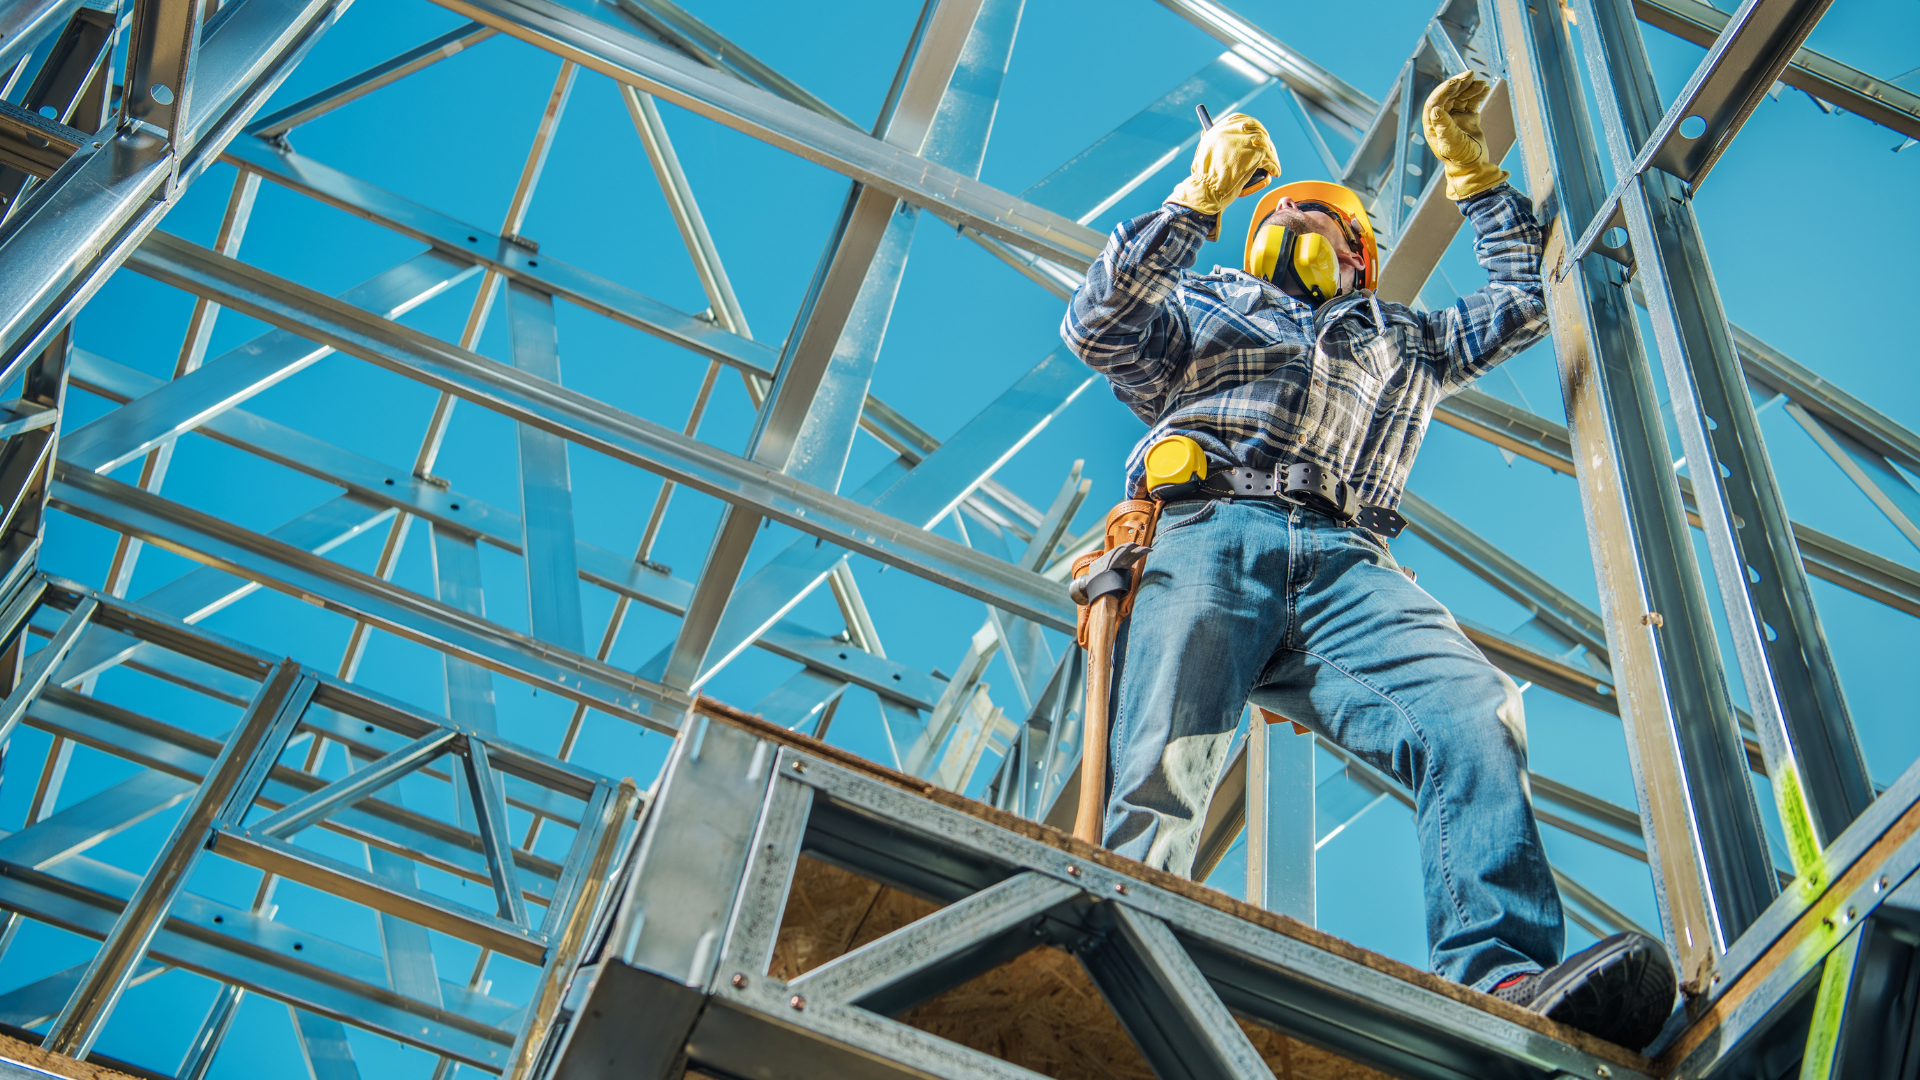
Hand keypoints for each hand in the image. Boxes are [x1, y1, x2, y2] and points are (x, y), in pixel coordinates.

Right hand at [1167, 113, 1280, 239]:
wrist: (1206, 190)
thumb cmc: (1202, 179)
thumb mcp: (1202, 153)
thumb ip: (1209, 142)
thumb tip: (1207, 134)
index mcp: (1218, 130)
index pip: (1238, 119)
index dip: (1249, 125)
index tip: (1254, 133)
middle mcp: (1231, 131)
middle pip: (1255, 128)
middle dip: (1263, 139)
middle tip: (1267, 150)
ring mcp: (1245, 141)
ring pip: (1265, 143)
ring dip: (1271, 154)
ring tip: (1272, 164)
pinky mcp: (1255, 153)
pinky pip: (1270, 157)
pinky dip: (1274, 165)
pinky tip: (1274, 172)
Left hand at [1422, 71, 1508, 200]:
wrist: (1475, 168)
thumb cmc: (1461, 159)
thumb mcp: (1452, 143)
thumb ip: (1444, 126)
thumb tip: (1435, 109)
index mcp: (1433, 125)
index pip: (1435, 101)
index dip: (1445, 90)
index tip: (1456, 81)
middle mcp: (1443, 119)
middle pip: (1448, 96)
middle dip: (1459, 84)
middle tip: (1470, 74)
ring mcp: (1456, 118)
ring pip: (1461, 97)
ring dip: (1470, 88)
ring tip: (1481, 83)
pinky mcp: (1468, 118)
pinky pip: (1472, 102)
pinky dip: (1478, 94)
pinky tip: (1485, 88)